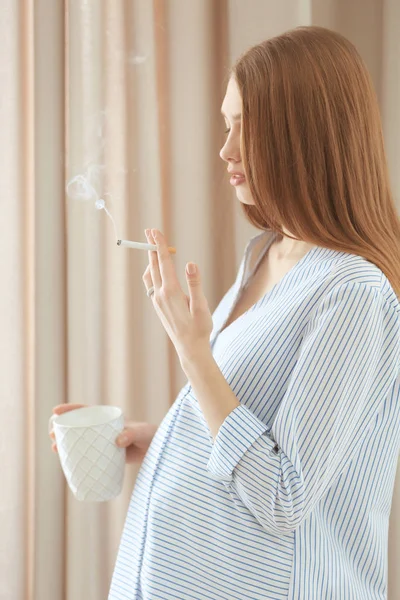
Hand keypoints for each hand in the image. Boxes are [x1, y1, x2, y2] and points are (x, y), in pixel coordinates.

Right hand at [49, 404, 156, 465]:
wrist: (157, 450)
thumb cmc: (150, 435)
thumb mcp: (141, 432)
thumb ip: (131, 434)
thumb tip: (117, 441)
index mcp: (108, 418)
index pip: (86, 410)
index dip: (70, 409)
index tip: (55, 412)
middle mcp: (103, 429)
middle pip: (79, 426)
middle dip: (62, 428)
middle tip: (51, 435)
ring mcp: (103, 442)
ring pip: (81, 441)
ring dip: (66, 443)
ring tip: (54, 448)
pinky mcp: (106, 456)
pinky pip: (88, 455)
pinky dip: (77, 458)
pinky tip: (68, 464)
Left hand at [142, 228, 212, 361]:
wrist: (190, 348)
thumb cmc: (199, 328)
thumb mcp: (201, 306)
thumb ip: (195, 283)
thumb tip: (190, 263)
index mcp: (171, 291)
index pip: (164, 262)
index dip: (160, 245)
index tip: (155, 231)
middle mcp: (160, 294)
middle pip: (154, 265)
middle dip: (152, 246)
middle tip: (150, 230)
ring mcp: (157, 300)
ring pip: (150, 274)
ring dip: (152, 259)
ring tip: (156, 246)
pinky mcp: (158, 305)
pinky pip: (150, 283)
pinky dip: (152, 271)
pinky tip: (157, 269)